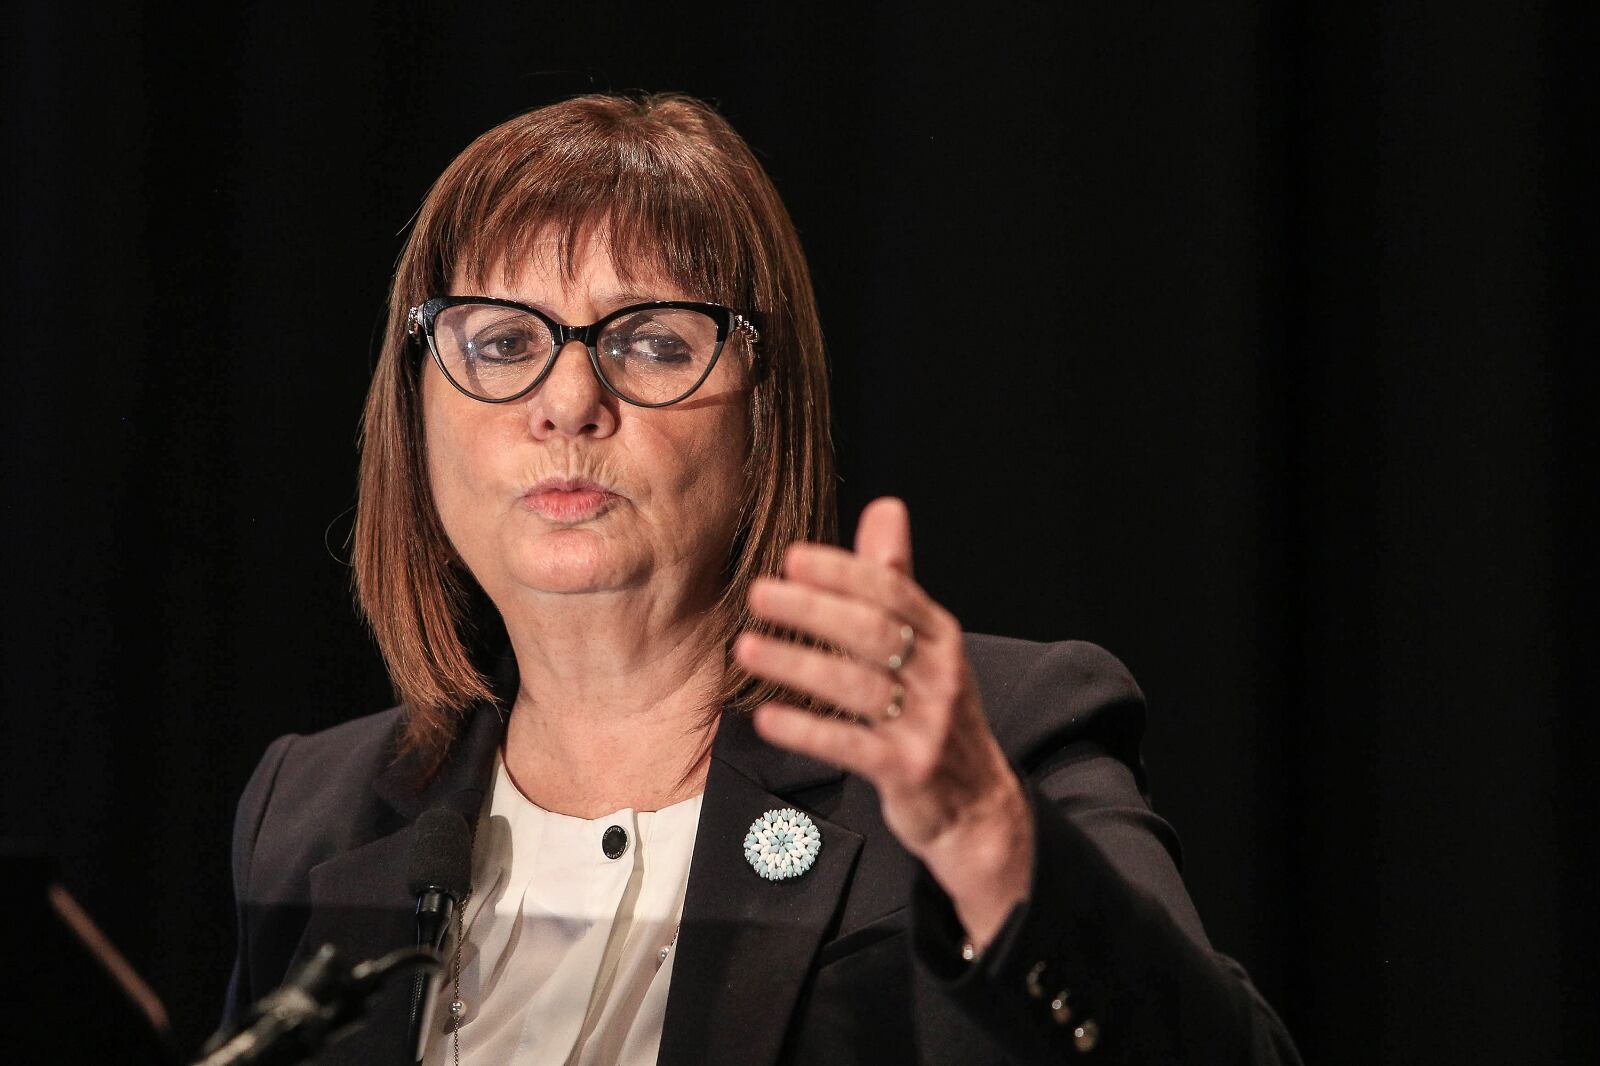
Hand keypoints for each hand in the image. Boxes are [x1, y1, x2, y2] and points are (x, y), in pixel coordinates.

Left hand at [733, 497, 1033, 950]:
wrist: (975, 804)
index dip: (841, 572)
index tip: (791, 559)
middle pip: (872, 631)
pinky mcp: (909, 770)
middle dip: (813, 610)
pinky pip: (852, 746)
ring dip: (798, 665)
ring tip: (747, 650)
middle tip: (759, 595)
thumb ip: (896, 579)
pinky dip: (807, 730)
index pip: (892, 590)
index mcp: (940, 636)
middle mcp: (939, 674)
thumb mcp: (925, 643)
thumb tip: (885, 505)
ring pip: (858, 686)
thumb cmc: (934, 712)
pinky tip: (766, 718)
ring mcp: (927, 724)